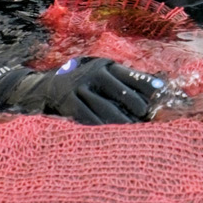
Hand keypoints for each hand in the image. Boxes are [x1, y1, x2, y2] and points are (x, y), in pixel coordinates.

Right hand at [0, 57, 165, 124]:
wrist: (41, 88)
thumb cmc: (80, 83)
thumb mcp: (99, 75)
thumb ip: (124, 80)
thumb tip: (158, 86)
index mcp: (103, 66)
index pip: (129, 75)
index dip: (145, 84)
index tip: (161, 92)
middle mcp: (92, 74)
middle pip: (120, 91)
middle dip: (136, 105)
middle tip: (148, 117)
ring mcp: (78, 89)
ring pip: (106, 108)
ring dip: (122, 121)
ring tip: (135, 131)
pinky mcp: (68, 104)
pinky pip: (88, 119)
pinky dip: (101, 128)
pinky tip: (112, 137)